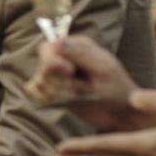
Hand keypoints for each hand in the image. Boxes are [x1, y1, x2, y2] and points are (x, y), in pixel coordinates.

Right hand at [24, 36, 149, 130]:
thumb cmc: (118, 89)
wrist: (121, 113)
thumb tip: (57, 41)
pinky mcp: (52, 90)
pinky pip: (34, 91)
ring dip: (55, 91)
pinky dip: (44, 97)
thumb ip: (81, 55)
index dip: (53, 60)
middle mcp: (64, 58)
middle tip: (77, 87)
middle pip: (42, 64)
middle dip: (56, 79)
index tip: (69, 71)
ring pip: (39, 80)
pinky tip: (61, 101)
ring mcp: (57, 75)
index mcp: (77, 46)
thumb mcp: (104, 70)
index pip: (49, 47)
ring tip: (76, 96)